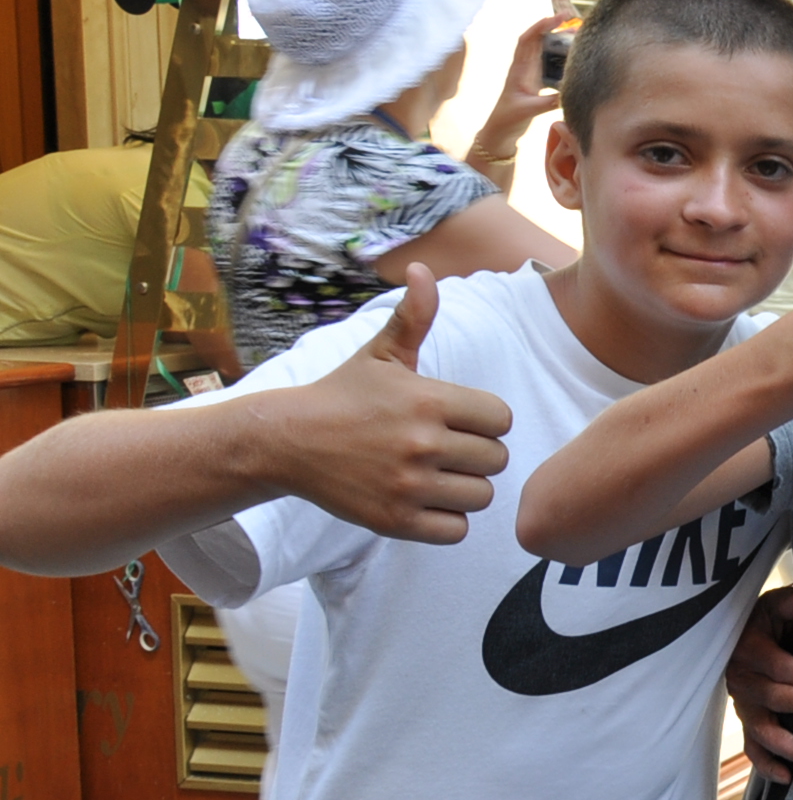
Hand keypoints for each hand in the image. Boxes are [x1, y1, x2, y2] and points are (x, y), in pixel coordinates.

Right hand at [275, 264, 512, 543]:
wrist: (285, 441)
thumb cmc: (342, 395)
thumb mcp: (380, 354)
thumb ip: (414, 316)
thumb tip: (424, 269)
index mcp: (429, 400)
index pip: (502, 419)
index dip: (486, 420)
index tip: (459, 420)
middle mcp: (422, 443)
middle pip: (497, 459)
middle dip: (478, 454)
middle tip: (445, 449)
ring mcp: (409, 485)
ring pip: (481, 496)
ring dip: (465, 488)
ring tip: (436, 474)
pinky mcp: (396, 521)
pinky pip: (456, 530)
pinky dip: (447, 520)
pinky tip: (425, 501)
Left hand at [468, 13, 562, 161]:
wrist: (501, 130)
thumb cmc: (509, 118)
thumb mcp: (528, 110)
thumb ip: (547, 102)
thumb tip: (568, 93)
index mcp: (519, 68)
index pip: (527, 40)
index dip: (541, 26)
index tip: (558, 18)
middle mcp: (524, 67)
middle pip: (538, 39)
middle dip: (554, 27)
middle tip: (574, 21)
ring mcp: (530, 73)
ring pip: (544, 50)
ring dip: (559, 40)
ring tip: (578, 34)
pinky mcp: (537, 81)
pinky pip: (549, 63)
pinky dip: (561, 56)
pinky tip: (574, 56)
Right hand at [729, 586, 792, 783]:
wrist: (739, 636)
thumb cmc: (764, 621)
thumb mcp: (773, 605)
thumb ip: (789, 604)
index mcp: (749, 651)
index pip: (781, 667)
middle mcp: (742, 681)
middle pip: (776, 698)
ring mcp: (743, 706)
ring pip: (762, 730)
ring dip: (789, 745)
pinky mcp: (746, 722)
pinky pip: (752, 748)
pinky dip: (767, 765)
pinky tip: (788, 778)